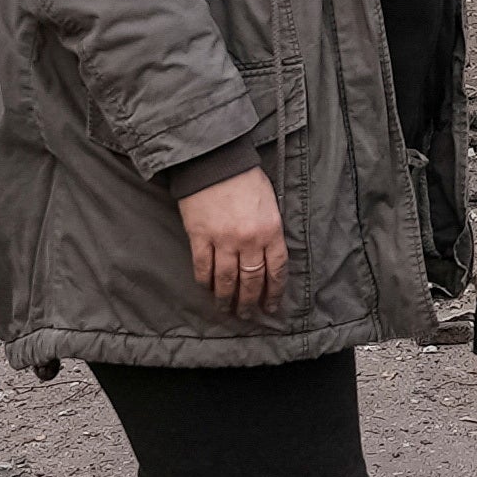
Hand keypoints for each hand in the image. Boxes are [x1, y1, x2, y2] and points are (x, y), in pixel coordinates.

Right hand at [178, 166, 285, 313]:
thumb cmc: (246, 178)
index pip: (276, 270)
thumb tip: (268, 258)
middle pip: (251, 280)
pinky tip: (208, 290)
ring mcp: (223, 240)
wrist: (215, 161)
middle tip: (247, 315)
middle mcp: (249, 240)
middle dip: (250, 302)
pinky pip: (203, 268)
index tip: (271, 306)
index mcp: (271, 230)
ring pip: (226, 280)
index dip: (274, 292)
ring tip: (227, 309)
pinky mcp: (200, 237)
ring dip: (227, 299)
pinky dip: (205, 283)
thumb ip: (270, 231)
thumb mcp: (270, 204)